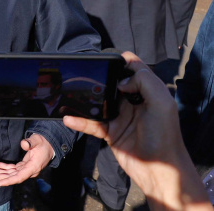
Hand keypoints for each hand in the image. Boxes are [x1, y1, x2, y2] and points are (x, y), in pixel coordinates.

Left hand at [0, 134, 53, 186]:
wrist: (48, 145)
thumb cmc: (43, 143)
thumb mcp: (37, 141)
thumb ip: (30, 143)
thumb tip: (24, 144)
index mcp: (33, 167)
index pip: (19, 177)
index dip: (8, 181)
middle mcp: (28, 171)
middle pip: (11, 177)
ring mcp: (25, 169)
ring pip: (9, 173)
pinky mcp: (22, 166)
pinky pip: (10, 168)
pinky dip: (1, 166)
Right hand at [63, 52, 209, 208]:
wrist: (158, 170)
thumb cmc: (164, 135)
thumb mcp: (161, 103)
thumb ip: (144, 82)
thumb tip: (120, 81)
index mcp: (147, 91)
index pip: (133, 68)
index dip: (121, 61)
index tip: (105, 60)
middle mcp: (132, 101)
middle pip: (111, 82)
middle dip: (97, 77)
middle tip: (81, 74)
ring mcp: (119, 117)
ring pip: (98, 102)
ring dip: (84, 98)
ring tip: (68, 93)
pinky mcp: (109, 132)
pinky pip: (91, 123)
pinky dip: (79, 121)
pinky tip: (67, 118)